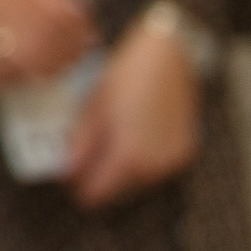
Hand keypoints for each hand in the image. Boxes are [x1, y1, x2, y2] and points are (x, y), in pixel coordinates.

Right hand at [0, 0, 95, 90]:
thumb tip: (82, 5)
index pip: (62, 14)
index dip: (81, 27)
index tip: (89, 31)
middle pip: (52, 43)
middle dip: (73, 51)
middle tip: (80, 52)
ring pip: (34, 67)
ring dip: (54, 68)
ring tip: (59, 63)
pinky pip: (8, 80)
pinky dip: (25, 78)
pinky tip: (28, 68)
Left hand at [64, 22, 201, 209]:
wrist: (168, 56)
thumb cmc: (128, 74)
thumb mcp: (93, 107)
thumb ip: (79, 145)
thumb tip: (67, 170)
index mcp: (128, 157)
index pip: (96, 195)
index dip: (78, 185)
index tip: (68, 172)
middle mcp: (154, 167)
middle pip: (117, 192)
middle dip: (100, 177)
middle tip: (85, 154)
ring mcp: (171, 161)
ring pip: (136, 182)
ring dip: (120, 169)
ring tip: (110, 140)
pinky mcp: (183, 153)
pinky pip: (154, 169)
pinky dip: (140, 160)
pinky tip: (133, 136)